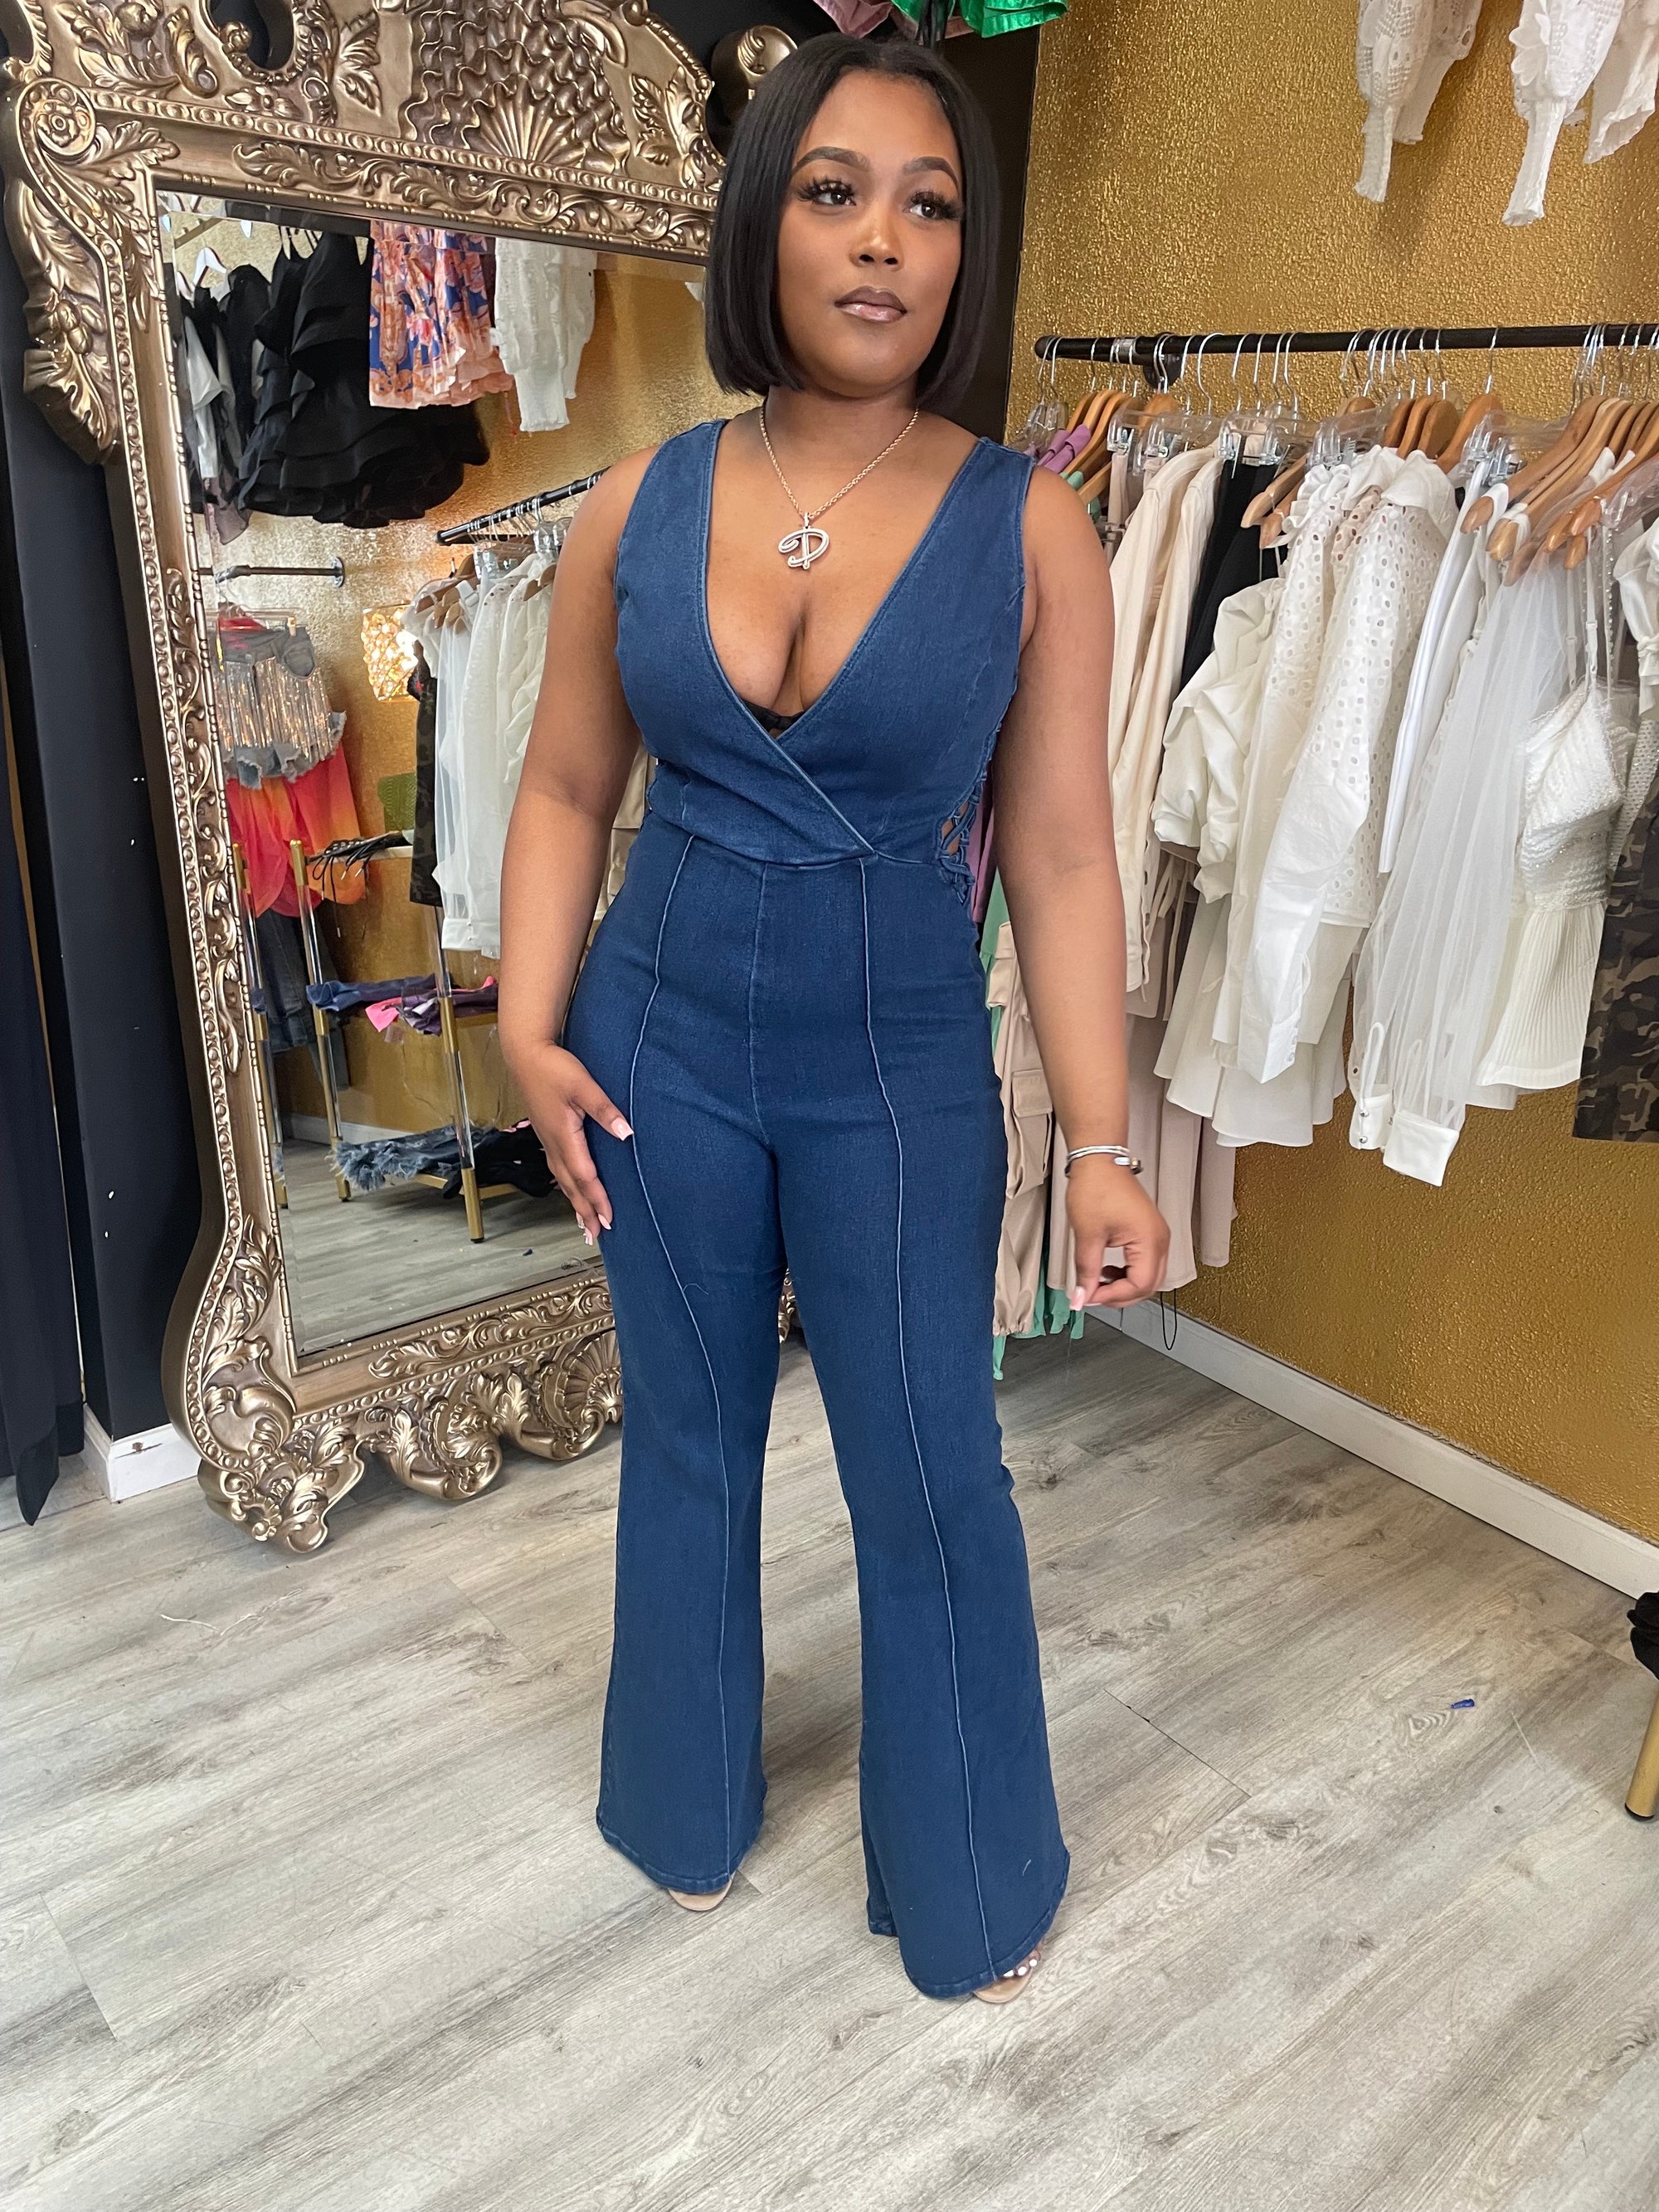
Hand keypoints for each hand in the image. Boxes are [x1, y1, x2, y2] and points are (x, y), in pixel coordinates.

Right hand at [509, 1041, 630, 1243]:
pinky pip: (558, 1169)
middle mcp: (553, 1144)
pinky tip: (571, 1189)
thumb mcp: (583, 1085)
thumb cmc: (554, 1068)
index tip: (609, 1220)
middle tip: (596, 1235)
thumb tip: (626, 1134)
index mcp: (564, 1136)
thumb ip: (604, 1110)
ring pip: (562, 1180)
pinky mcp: (546, 1135)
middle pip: (571, 1186)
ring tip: (584, 1223)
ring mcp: (548, 1141)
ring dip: (574, 1202)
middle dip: (584, 1211)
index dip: (597, 1199)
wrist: (525, 1054)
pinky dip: (567, 1186)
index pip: (584, 1176)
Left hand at [1065, 1155, 1169, 1308]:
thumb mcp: (1087, 1234)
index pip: (1140, 1284)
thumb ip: (1086, 1270)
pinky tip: (1107, 1270)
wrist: (1099, 1161)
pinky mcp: (1148, 1232)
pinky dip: (1126, 1273)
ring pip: (1148, 1276)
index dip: (1113, 1296)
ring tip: (1098, 1281)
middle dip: (1120, 1295)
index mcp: (1150, 1239)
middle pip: (1149, 1285)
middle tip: (1093, 1294)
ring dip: (1124, 1285)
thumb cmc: (1097, 1186)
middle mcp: (1159, 1239)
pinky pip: (1144, 1263)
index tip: (1089, 1296)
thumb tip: (1081, 1296)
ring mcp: (1156, 1235)